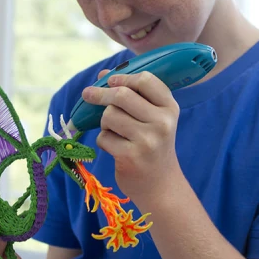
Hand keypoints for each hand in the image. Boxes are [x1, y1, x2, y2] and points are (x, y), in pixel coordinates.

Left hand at [82, 69, 182, 202]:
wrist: (160, 185)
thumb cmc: (152, 145)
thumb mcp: (152, 118)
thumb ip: (131, 94)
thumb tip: (102, 74)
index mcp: (169, 107)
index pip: (145, 80)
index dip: (123, 77)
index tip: (110, 81)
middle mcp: (162, 122)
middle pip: (122, 95)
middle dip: (101, 94)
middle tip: (88, 94)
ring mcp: (148, 140)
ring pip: (109, 115)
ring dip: (104, 122)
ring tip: (113, 131)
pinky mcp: (131, 156)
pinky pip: (104, 137)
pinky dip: (104, 141)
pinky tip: (115, 148)